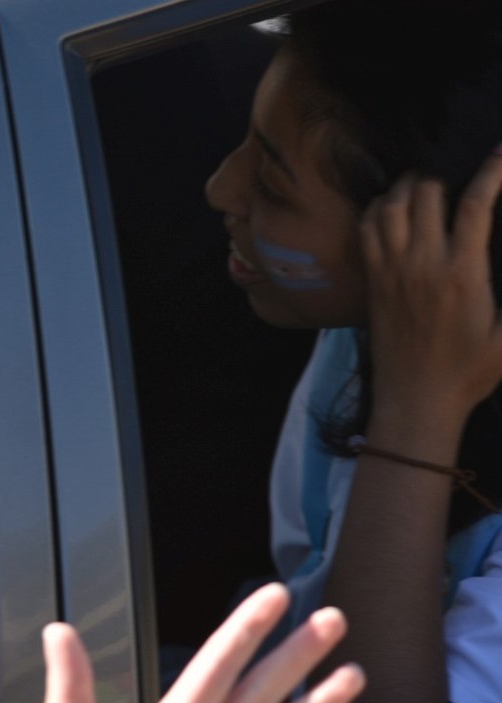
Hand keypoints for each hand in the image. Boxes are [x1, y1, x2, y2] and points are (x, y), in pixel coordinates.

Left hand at [361, 153, 501, 436]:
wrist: (415, 401)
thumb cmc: (470, 372)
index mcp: (463, 272)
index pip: (476, 203)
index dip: (492, 169)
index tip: (501, 150)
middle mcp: (422, 263)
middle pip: (425, 192)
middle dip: (443, 174)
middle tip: (453, 176)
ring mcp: (391, 270)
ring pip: (390, 205)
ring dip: (407, 187)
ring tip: (422, 186)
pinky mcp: (372, 281)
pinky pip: (366, 230)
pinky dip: (378, 210)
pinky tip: (393, 210)